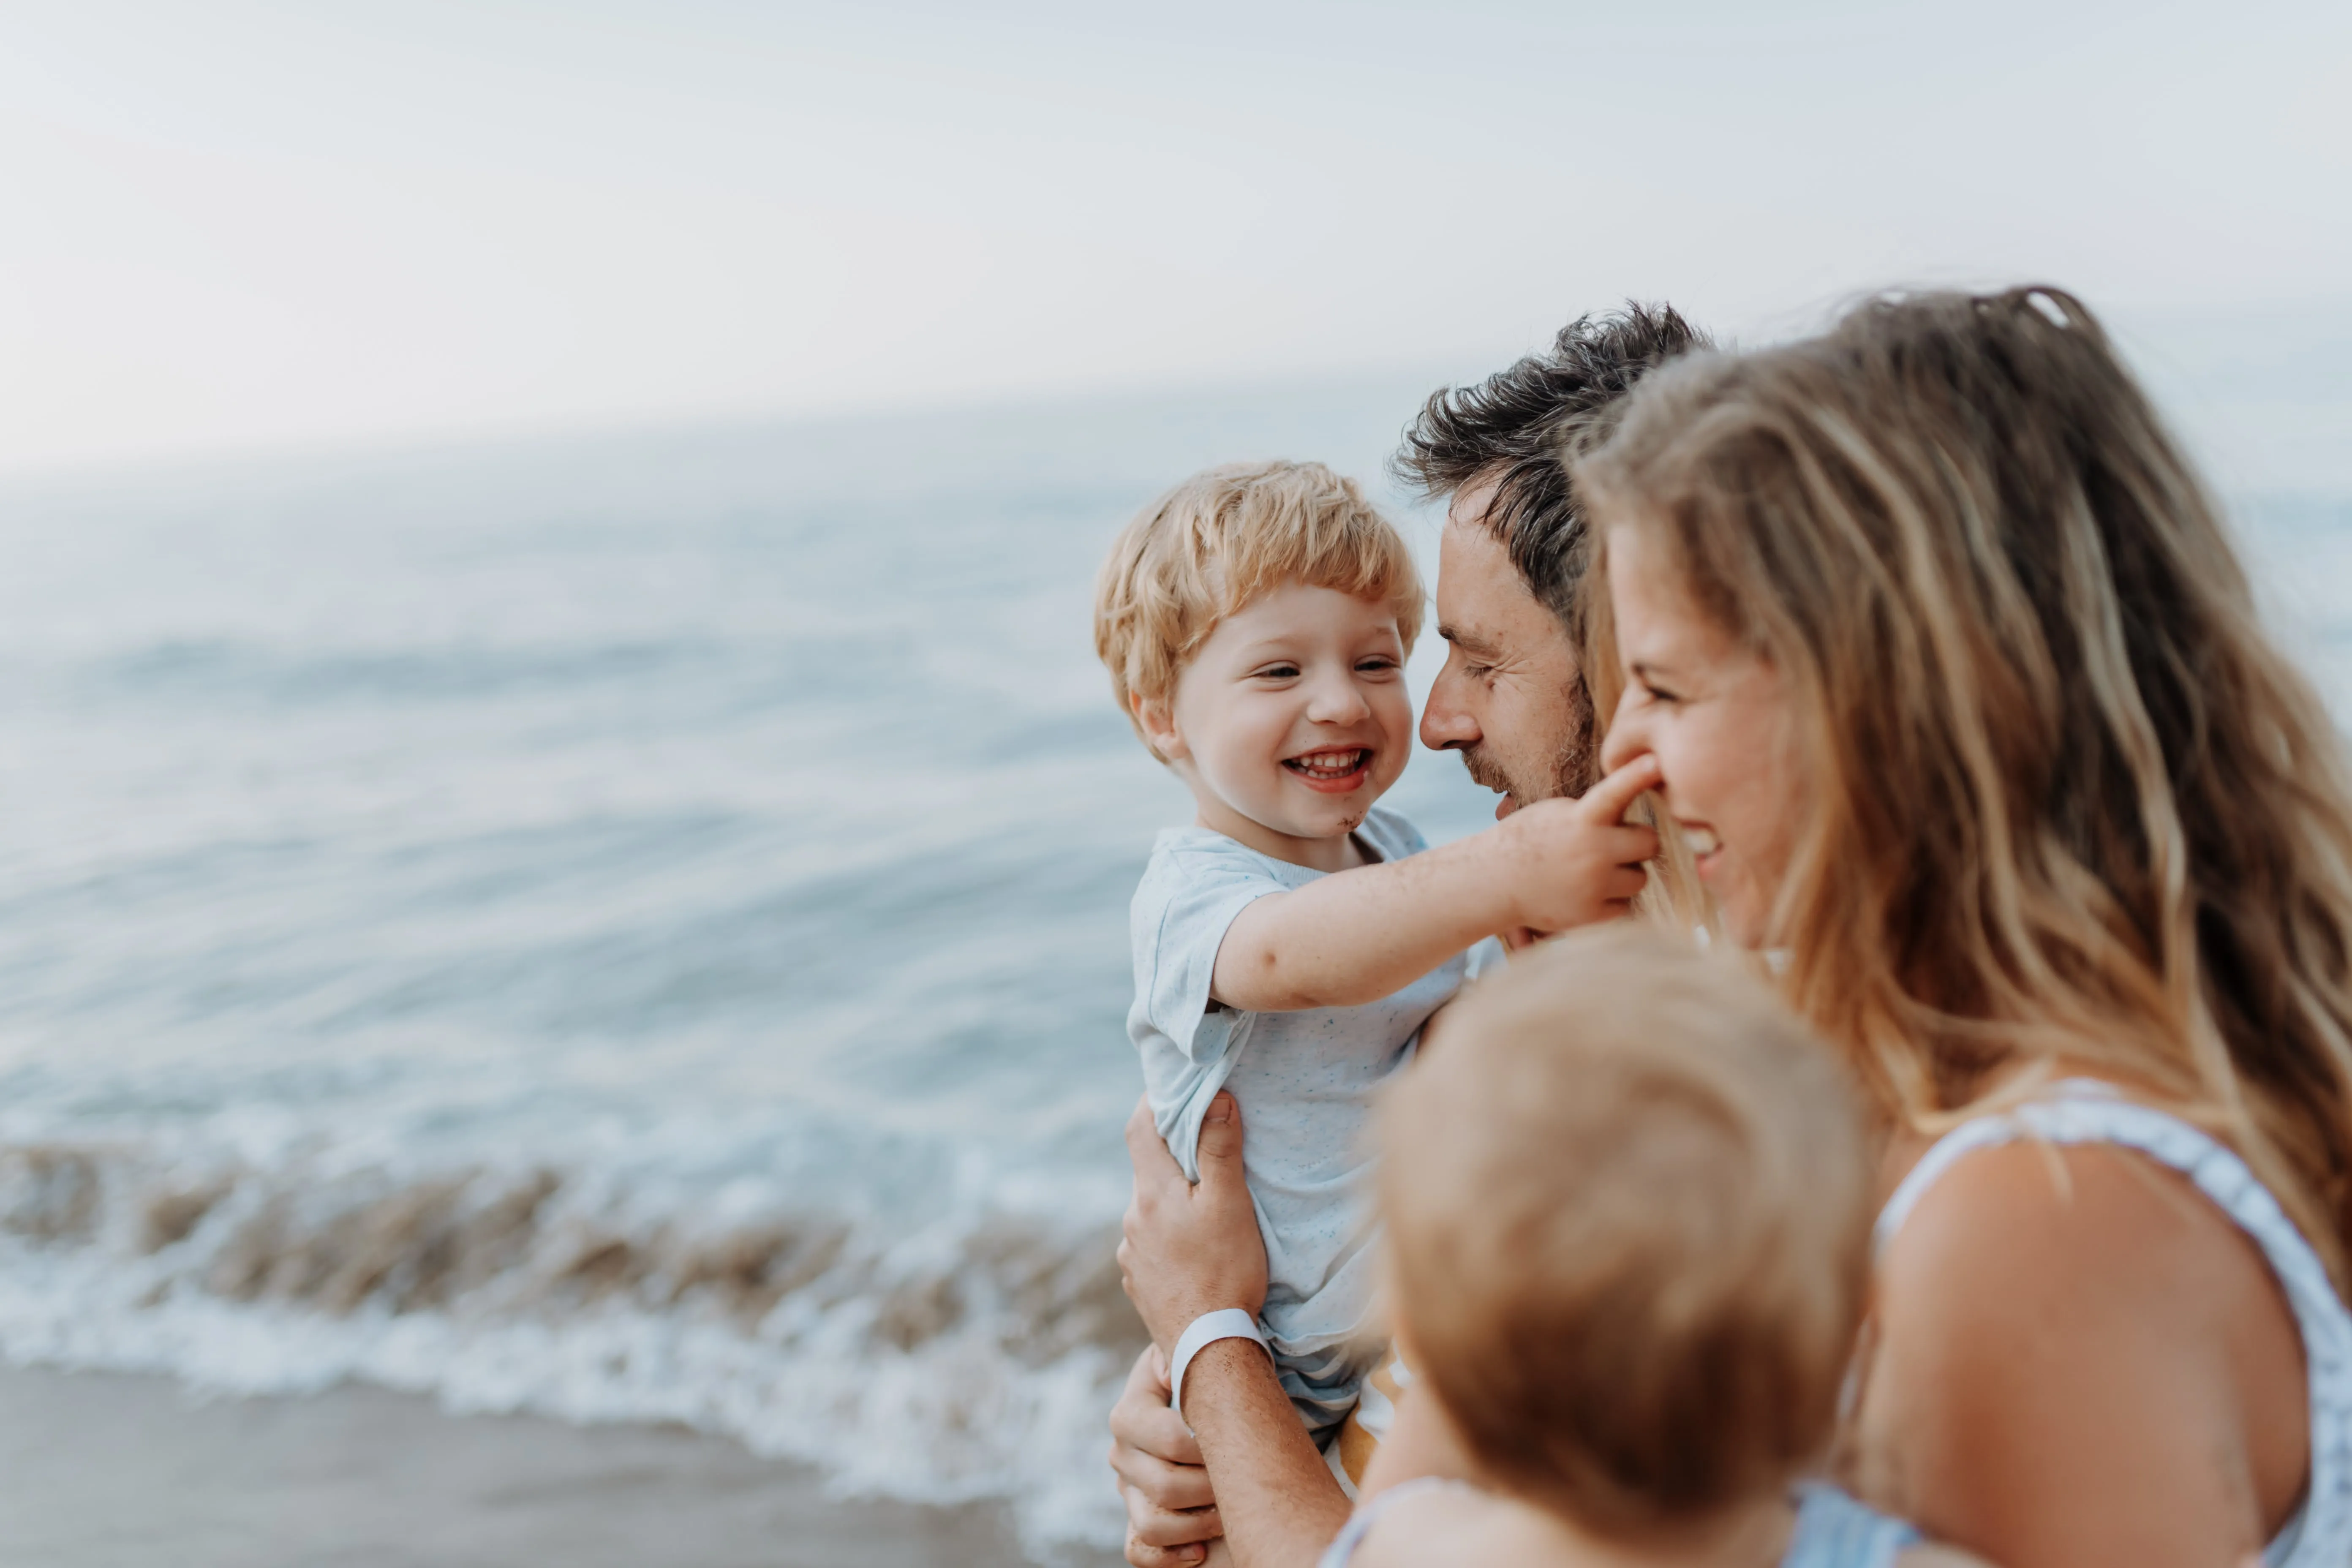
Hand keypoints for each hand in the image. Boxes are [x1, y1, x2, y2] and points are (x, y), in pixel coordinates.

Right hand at [1108, 1343, 1223, 1566]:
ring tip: (1230, 1513)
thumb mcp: (1202, 1358)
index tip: (1234, 1442)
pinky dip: (1171, 1556)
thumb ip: (1195, 1355)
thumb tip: (1189, 1362)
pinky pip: (1139, 1551)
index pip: (1165, 1438)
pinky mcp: (1136, 1522)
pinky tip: (1200, 1548)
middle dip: (1212, 1489)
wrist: (1210, 1405)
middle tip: (1243, 1481)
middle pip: (1163, 1486)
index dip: (1205, 1449)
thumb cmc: (1214, 1381)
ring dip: (1200, 1524)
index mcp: (1132, 1409)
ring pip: (1152, 1523)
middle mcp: (1123, 1451)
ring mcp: (1127, 1490)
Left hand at [1119, 1092, 1266, 1352]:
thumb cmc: (1225, 1271)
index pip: (1139, 1129)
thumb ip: (1220, 1150)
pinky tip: (1195, 1251)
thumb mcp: (1230, 1204)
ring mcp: (1131, 1255)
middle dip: (1172, 1157)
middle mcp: (1132, 1220)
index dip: (1153, 1103)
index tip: (1170, 1090)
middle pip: (1147, 1171)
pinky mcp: (1138, 1283)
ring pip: (1150, 1210)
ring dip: (1172, 1202)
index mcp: (1151, 1194)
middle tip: (1205, 1151)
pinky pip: (1150, 1245)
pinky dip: (1170, 1236)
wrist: (1207, 1348)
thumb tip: (1216, 1099)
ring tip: (1207, 1211)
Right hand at [1490, 754, 1660, 936]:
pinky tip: (1587, 893)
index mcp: (1582, 819)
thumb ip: (1595, 809)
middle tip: (1617, 844)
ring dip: (1625, 874)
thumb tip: (1634, 805)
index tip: (1655, 762)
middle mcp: (1592, 851)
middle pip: (1649, 843)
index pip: (1615, 792)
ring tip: (1596, 871)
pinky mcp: (1591, 915)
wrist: (1494, 882)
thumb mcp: (1556, 812)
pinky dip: (1611, 901)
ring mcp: (1593, 885)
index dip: (1637, 775)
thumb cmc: (1528, 840)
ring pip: (1639, 878)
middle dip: (1636, 843)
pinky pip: (1625, 906)